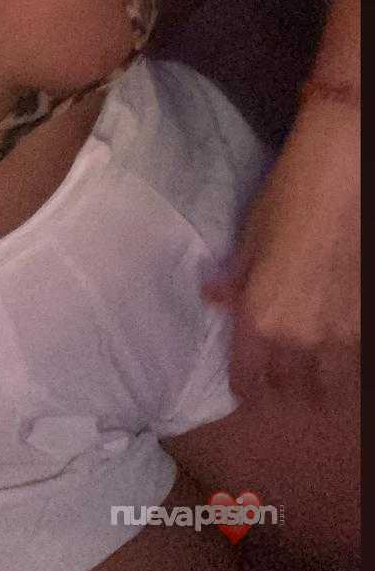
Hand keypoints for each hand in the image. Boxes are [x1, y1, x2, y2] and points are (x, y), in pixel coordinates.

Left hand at [203, 98, 358, 408]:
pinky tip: (337, 345)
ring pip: (328, 383)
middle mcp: (299, 337)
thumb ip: (235, 279)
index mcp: (260, 319)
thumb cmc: (287, 201)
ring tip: (314, 372)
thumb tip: (212, 298)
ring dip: (318, 380)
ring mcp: (339, 334)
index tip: (246, 389)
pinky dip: (344, 358)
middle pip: (289, 386)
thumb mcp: (250, 240)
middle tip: (280, 375)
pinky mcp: (365, 321)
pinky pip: (353, 358)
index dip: (245, 388)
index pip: (248, 379)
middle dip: (282, 384)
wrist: (342, 180)